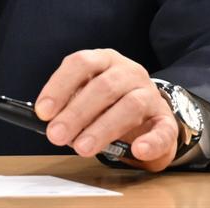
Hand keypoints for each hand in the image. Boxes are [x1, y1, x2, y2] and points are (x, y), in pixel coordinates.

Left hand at [34, 48, 179, 171]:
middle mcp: (129, 72)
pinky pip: (163, 130)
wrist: (149, 114)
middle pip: (103, 87)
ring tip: (82, 147)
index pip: (80, 63)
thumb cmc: (110, 103)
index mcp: (105, 60)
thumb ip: (69, 103)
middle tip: (56, 135)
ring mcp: (151, 94)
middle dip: (76, 113)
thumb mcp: (88, 95)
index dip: (59, 86)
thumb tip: (47, 120)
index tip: (43, 111)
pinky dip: (151, 141)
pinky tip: (138, 150)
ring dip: (103, 128)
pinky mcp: (166, 120)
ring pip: (130, 106)